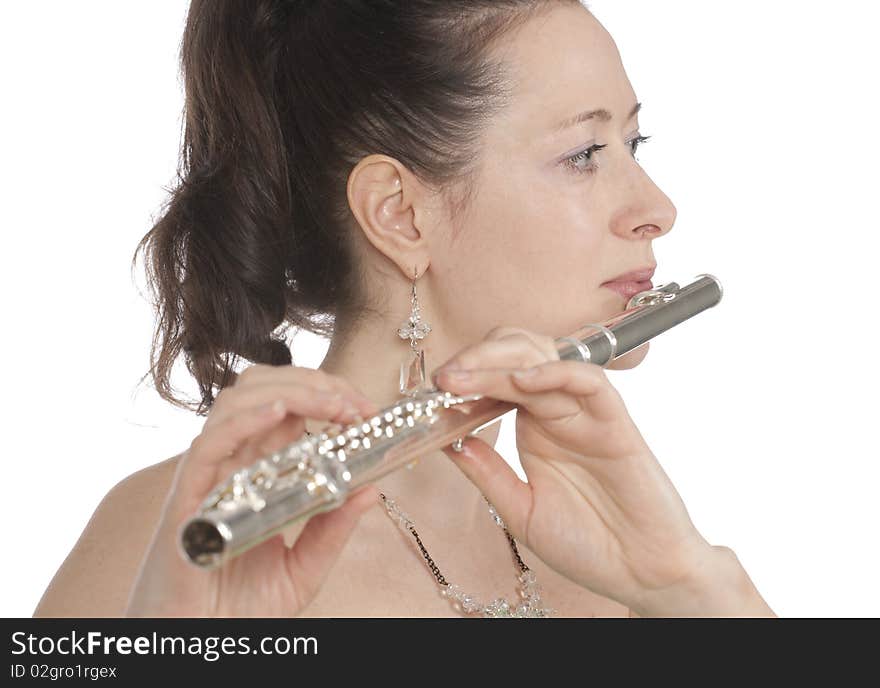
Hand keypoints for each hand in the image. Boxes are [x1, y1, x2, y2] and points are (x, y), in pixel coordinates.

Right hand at [125, 365, 380, 616]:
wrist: (197, 647)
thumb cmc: (239, 610)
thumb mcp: (302, 571)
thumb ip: (332, 531)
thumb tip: (370, 490)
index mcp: (258, 472)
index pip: (290, 409)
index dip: (328, 395)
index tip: (365, 409)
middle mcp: (231, 465)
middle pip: (263, 390)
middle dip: (314, 382)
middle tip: (355, 403)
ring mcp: (208, 477)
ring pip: (235, 403)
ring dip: (289, 391)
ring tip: (331, 404)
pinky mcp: (186, 500)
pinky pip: (208, 444)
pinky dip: (244, 419)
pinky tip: (279, 412)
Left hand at [432, 327, 723, 614]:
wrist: (642, 573)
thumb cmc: (586, 545)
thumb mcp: (520, 511)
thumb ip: (487, 474)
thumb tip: (446, 441)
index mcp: (532, 427)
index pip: (495, 379)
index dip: (464, 376)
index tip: (434, 389)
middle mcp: (556, 412)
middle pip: (516, 356)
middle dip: (477, 358)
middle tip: (445, 377)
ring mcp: (585, 413)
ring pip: (546, 359)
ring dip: (502, 361)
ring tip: (466, 375)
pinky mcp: (615, 423)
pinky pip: (589, 381)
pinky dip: (556, 372)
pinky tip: (522, 381)